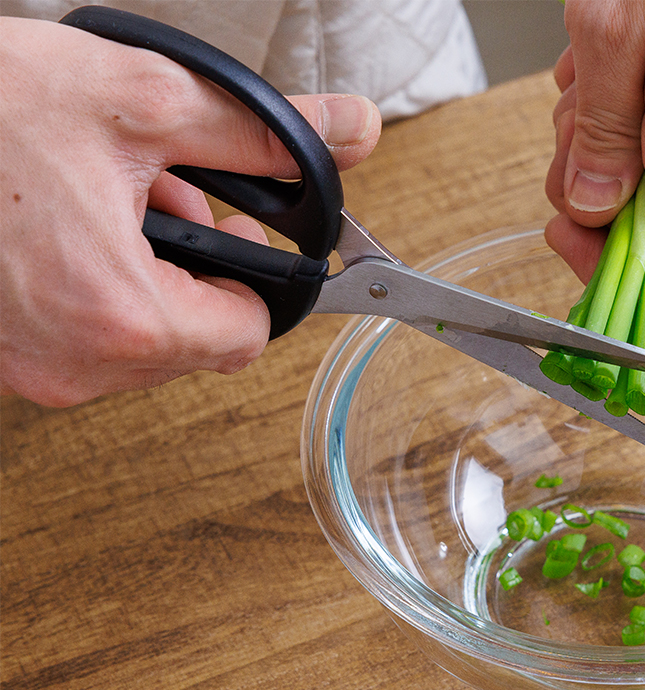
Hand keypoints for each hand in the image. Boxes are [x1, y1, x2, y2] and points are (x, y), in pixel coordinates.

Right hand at [0, 17, 380, 406]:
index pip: (248, 336)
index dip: (255, 275)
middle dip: (196, 265)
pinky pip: (80, 334)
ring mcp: (28, 367)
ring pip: (138, 338)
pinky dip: (92, 281)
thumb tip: (347, 130)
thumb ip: (260, 129)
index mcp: (119, 317)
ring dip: (145, 270)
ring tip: (104, 197)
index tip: (231, 227)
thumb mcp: (138, 102)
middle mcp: (71, 364)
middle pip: (196, 341)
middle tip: (161, 195)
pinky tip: (64, 220)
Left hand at [544, 0, 644, 292]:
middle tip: (568, 126)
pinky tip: (609, 57)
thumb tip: (591, 207)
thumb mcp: (611, 26)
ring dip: (601, 136)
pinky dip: (623, 105)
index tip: (568, 234)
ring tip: (588, 73)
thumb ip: (601, 130)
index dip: (621, 270)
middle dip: (592, 184)